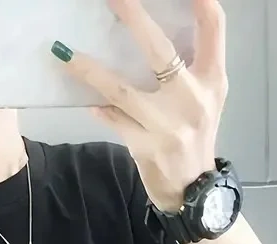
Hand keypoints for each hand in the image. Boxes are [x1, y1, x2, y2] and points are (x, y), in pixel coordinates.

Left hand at [56, 0, 228, 211]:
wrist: (195, 191)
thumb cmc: (195, 134)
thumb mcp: (207, 97)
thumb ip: (191, 64)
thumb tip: (150, 28)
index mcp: (212, 79)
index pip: (213, 27)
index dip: (200, 0)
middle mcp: (192, 98)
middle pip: (160, 50)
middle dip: (133, 18)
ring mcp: (167, 124)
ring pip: (122, 89)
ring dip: (90, 70)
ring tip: (64, 53)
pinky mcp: (146, 145)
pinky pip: (114, 119)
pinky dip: (99, 107)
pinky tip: (85, 98)